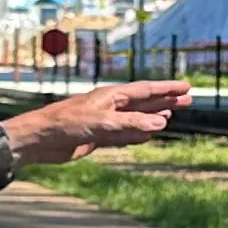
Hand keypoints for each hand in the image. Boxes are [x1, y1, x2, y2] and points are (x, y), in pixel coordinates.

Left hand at [11, 83, 192, 164]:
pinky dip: (138, 134)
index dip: (167, 89)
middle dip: (166, 101)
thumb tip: (161, 122)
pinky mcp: (97, 138)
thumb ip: (130, 124)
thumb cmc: (65, 124)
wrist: (39, 140)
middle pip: (144, 103)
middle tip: (188, 100)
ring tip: (173, 114)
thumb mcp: (101, 123)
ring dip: (154, 116)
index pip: (145, 91)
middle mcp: (110, 106)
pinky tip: (149, 133)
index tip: (186, 87)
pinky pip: (124, 135)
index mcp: (111, 97)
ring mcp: (105, 122)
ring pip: (136, 118)